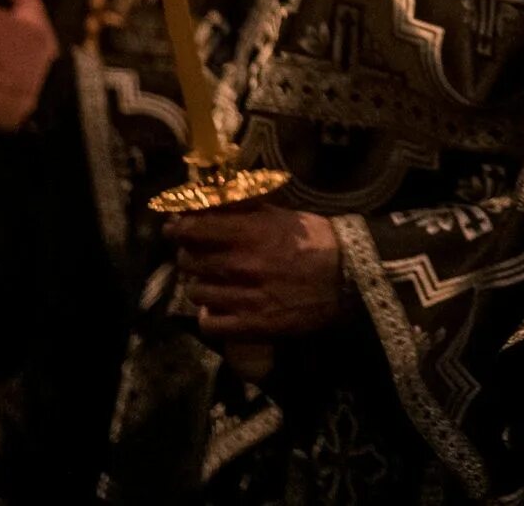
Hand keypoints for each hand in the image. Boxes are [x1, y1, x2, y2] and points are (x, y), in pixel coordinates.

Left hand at [169, 205, 345, 338]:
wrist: (349, 278)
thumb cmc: (316, 241)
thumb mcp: (282, 216)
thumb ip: (245, 210)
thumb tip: (210, 198)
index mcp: (250, 234)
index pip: (193, 230)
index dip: (177, 228)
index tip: (174, 229)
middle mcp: (243, 265)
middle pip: (190, 261)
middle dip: (190, 256)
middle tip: (198, 256)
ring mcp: (246, 298)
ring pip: (196, 291)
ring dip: (199, 285)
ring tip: (212, 282)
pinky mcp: (253, 326)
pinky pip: (210, 323)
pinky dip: (209, 315)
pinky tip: (218, 308)